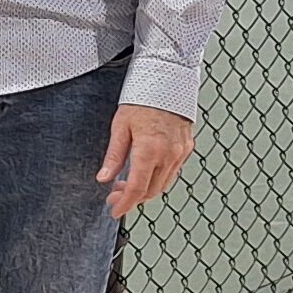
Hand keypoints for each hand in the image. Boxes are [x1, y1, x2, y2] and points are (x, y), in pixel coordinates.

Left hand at [96, 104, 193, 219]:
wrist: (168, 82)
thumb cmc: (141, 100)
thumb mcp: (120, 127)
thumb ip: (114, 155)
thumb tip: (104, 178)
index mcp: (150, 150)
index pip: (137, 188)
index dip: (125, 204)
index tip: (115, 211)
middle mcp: (169, 155)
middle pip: (151, 191)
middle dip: (133, 198)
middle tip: (115, 195)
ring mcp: (181, 153)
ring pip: (164, 184)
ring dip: (145, 189)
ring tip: (126, 184)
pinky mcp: (187, 148)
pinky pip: (173, 173)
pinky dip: (158, 178)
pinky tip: (145, 172)